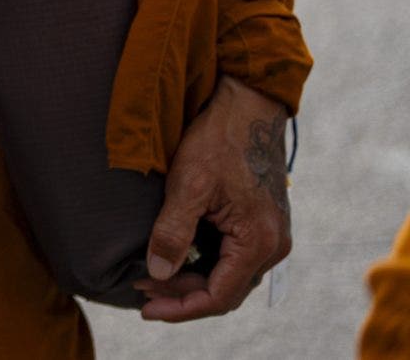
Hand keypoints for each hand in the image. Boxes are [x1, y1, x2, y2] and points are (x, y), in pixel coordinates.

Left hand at [135, 76, 292, 320]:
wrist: (248, 105)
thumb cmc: (219, 140)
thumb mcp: (189, 184)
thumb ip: (173, 232)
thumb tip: (158, 274)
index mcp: (259, 243)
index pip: (218, 296)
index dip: (180, 307)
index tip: (146, 309)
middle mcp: (272, 246)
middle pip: (225, 290)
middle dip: (182, 296)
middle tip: (141, 293)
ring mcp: (269, 235)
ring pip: (229, 275)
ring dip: (192, 280)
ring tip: (152, 278)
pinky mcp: (261, 222)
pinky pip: (232, 256)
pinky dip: (204, 263)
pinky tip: (175, 256)